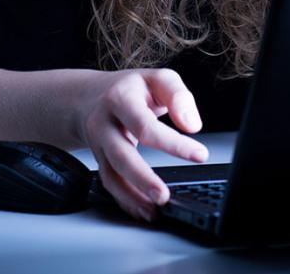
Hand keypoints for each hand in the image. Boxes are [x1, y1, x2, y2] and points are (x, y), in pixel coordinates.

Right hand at [72, 68, 208, 222]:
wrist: (89, 96)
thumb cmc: (131, 88)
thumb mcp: (157, 78)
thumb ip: (178, 96)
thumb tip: (191, 125)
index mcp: (120, 98)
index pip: (146, 125)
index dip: (173, 143)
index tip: (200, 155)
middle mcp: (104, 122)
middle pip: (121, 154)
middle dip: (142, 179)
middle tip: (164, 196)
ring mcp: (98, 143)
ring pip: (111, 173)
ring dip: (132, 196)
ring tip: (155, 210)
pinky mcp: (99, 159)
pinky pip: (109, 182)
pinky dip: (125, 199)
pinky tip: (142, 209)